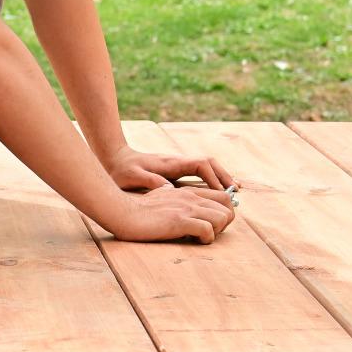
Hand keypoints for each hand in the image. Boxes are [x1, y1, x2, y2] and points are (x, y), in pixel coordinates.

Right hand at [102, 184, 234, 243]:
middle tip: (209, 232)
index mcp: (188, 192)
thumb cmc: (138, 209)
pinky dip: (206, 239)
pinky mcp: (180, 221)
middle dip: (224, 223)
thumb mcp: (161, 197)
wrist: (122, 212)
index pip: (223, 196)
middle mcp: (191, 197)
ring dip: (216, 231)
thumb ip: (175, 198)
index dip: (224, 211)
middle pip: (228, 207)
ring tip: (201, 237)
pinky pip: (208, 230)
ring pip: (223, 217)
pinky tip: (193, 241)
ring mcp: (187, 208)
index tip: (214, 223)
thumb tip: (182, 205)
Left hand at [103, 147, 235, 195]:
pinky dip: (210, 180)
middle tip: (237, 190)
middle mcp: (178, 162)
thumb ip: (149, 181)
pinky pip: (198, 174)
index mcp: (171, 163)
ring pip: (205, 168)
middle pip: (209, 163)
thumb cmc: (121, 170)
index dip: (213, 178)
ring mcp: (177, 166)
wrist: (113, 158)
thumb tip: (169, 189)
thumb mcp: (132, 176)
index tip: (222, 191)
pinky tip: (215, 192)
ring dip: (220, 177)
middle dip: (224, 175)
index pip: (200, 165)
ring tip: (233, 191)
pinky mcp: (174, 171)